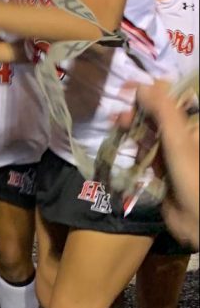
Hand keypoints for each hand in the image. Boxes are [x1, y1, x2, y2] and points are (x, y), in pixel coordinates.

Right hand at [118, 81, 198, 248]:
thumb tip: (141, 86)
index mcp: (194, 126)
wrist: (198, 221)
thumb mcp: (178, 141)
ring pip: (151, 132)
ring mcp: (174, 152)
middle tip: (120, 112)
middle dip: (139, 110)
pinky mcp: (162, 168)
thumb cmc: (193, 177)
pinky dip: (135, 146)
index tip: (128, 88)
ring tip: (116, 125)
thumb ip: (162, 111)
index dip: (151, 91)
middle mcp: (186, 136)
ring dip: (134, 127)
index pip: (173, 99)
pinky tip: (124, 143)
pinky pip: (146, 150)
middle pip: (159, 114)